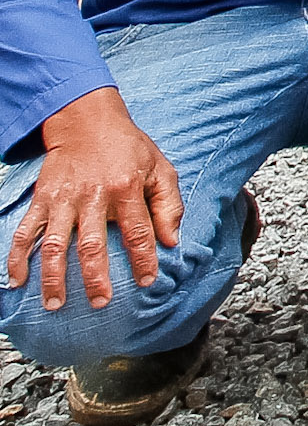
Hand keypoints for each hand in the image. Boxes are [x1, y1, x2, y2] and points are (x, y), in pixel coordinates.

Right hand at [5, 89, 178, 308]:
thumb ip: (168, 204)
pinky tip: (18, 280)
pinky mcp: (41, 199)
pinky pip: (25, 232)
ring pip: (54, 244)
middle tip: (100, 302)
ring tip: (55, 303)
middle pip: (92, 244)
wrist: (88, 122)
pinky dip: (17, 257)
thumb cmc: (128, 148)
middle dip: (95, 277)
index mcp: (126, 188)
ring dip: (53, 277)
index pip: (138, 232)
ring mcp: (63, 199)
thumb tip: (172, 241)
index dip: (143, 259)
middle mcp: (92, 196)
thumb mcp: (159, 168)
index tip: (146, 282)